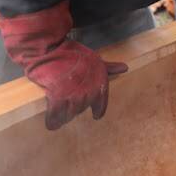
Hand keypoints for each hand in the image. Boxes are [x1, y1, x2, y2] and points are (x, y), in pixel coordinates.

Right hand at [0, 1, 127, 129]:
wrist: (50, 50)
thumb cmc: (72, 53)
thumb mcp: (94, 59)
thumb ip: (109, 67)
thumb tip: (125, 68)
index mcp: (99, 84)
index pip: (101, 104)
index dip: (98, 110)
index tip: (96, 115)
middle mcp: (88, 92)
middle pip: (82, 110)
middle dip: (76, 109)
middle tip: (70, 108)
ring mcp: (73, 96)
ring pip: (70, 114)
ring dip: (64, 117)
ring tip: (60, 118)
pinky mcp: (57, 98)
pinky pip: (56, 115)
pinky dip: (53, 121)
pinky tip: (52, 124)